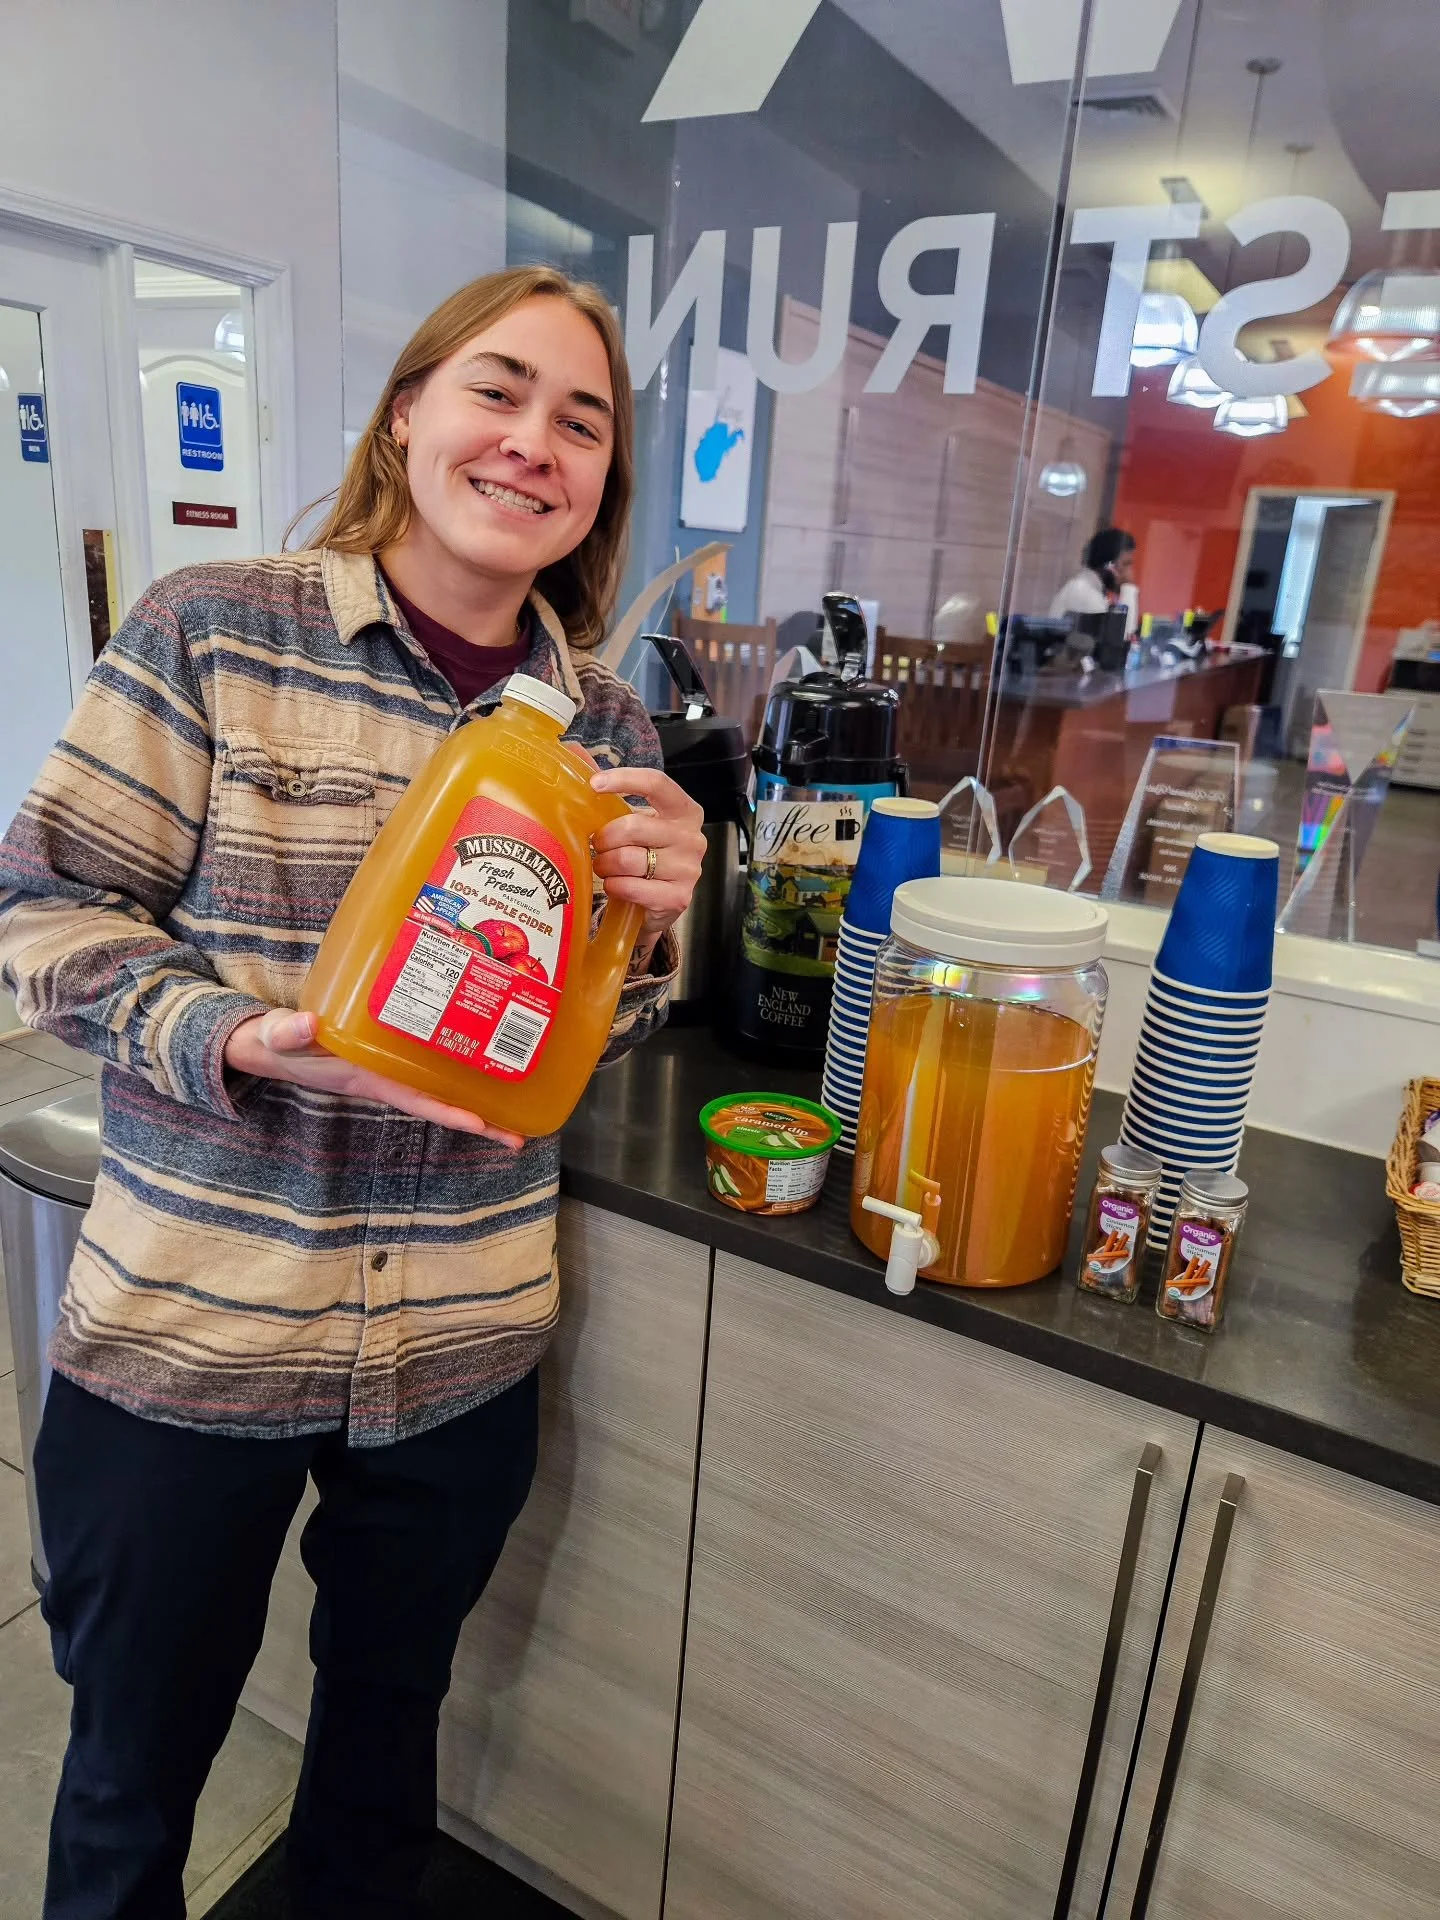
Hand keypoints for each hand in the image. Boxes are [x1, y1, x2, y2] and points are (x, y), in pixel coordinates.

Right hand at [224, 1009, 525, 1147]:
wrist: (266, 1043)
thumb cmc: (273, 1043)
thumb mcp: (275, 1039)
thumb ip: (285, 1033)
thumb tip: (306, 1024)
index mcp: (366, 1077)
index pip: (415, 1099)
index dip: (448, 1112)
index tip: (483, 1125)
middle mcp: (386, 1076)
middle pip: (440, 1101)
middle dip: (480, 1121)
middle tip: (521, 1137)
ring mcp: (390, 1065)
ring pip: (440, 1084)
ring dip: (476, 1096)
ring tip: (519, 1105)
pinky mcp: (387, 1050)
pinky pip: (428, 1059)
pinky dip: (454, 1061)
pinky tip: (481, 1054)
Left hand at [587, 764, 705, 972]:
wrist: (659, 903)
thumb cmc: (644, 854)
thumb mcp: (633, 819)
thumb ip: (609, 789)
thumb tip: (574, 750)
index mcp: (684, 810)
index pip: (657, 783)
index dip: (624, 780)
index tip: (595, 785)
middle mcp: (692, 837)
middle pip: (633, 826)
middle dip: (604, 838)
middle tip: (597, 846)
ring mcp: (688, 869)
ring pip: (628, 859)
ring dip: (606, 865)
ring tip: (606, 868)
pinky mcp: (678, 897)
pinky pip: (631, 887)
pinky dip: (615, 886)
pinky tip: (616, 885)